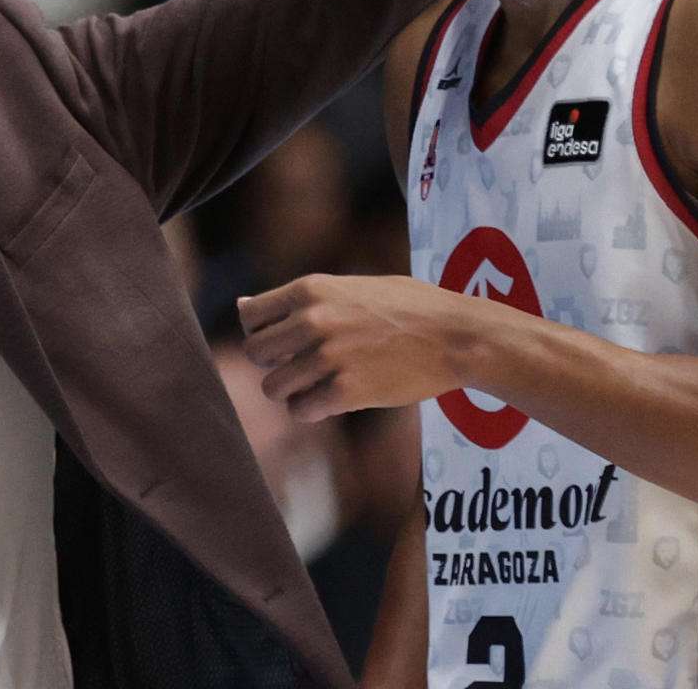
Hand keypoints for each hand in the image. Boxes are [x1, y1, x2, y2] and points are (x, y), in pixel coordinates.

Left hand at [238, 273, 476, 422]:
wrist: (456, 336)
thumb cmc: (409, 307)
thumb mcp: (352, 286)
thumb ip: (300, 299)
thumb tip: (241, 308)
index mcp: (311, 289)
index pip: (250, 316)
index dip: (261, 333)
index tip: (283, 342)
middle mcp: (313, 321)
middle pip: (255, 354)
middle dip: (273, 365)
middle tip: (301, 368)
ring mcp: (328, 357)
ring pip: (274, 388)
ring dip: (292, 392)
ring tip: (319, 386)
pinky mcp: (346, 392)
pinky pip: (302, 411)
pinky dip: (312, 410)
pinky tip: (333, 401)